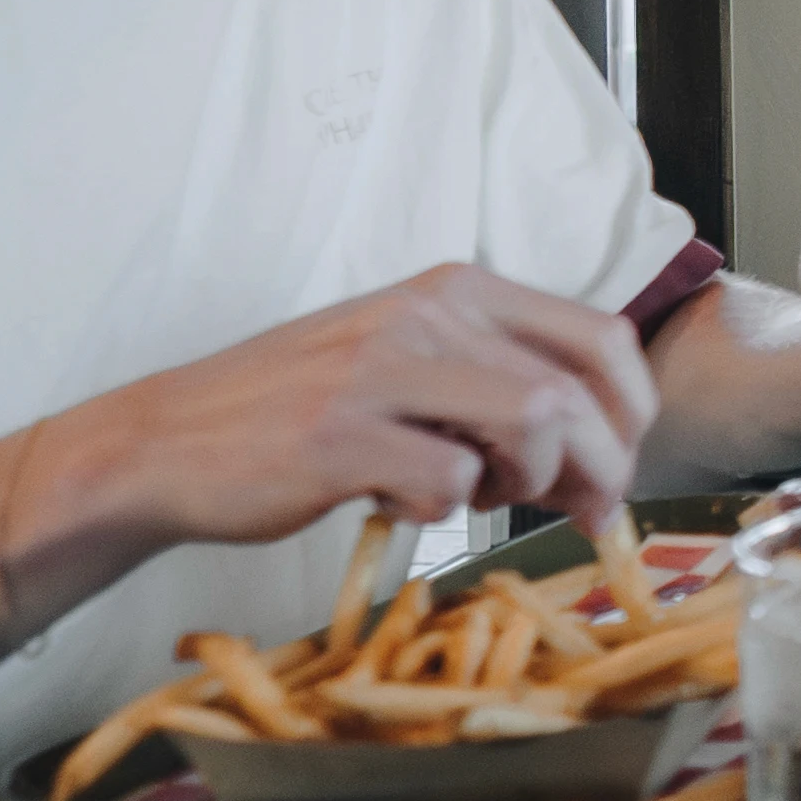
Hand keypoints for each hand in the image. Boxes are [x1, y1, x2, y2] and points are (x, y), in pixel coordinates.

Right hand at [42, 266, 661, 571]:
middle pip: (577, 395)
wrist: (168, 441)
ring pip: (533, 427)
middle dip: (599, 468)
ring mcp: (380, 370)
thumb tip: (602, 457)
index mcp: (455, 288)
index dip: (632, 412)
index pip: (600, 337)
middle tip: (579, 511)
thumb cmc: (302, 410)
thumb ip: (500, 384)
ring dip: (523, 484)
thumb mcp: (409, 360)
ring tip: (469, 493)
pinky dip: (440, 512)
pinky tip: (392, 501)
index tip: (618, 463)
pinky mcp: (340, 434)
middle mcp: (425, 314)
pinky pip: (449, 483)